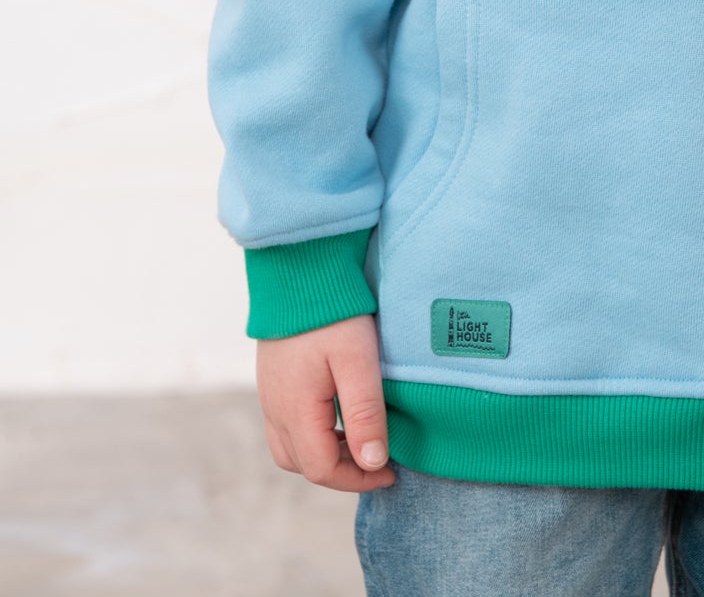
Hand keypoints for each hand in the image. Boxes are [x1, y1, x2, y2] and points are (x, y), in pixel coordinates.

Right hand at [256, 313, 397, 491]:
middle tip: (377, 461)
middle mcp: (275, 409)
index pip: (322, 470)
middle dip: (341, 472)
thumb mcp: (357, 361)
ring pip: (291, 448)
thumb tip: (373, 463)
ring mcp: (269, 394)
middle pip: (303, 465)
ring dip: (325, 455)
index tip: (390, 472)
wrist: (298, 267)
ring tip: (360, 442)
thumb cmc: (332, 313)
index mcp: (295, 411)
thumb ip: (365, 413)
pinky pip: (286, 425)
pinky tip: (337, 416)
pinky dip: (312, 435)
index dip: (358, 480)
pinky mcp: (271, 379)